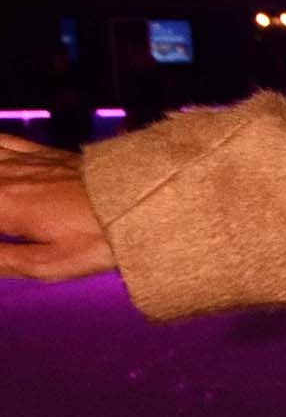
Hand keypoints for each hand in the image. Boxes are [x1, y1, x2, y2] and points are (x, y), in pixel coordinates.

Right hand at [0, 134, 115, 280]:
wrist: (141, 201)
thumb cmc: (97, 240)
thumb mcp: (48, 264)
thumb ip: (1, 260)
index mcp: (2, 205)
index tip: (0, 240)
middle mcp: (4, 175)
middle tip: (2, 226)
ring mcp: (19, 160)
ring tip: (2, 212)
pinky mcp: (36, 152)